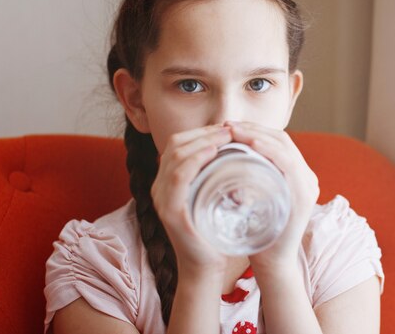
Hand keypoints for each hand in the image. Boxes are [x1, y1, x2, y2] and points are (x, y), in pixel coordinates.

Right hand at [150, 124, 232, 271]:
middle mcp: (158, 187)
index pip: (178, 144)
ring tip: (227, 135)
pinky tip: (214, 152)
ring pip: (177, 155)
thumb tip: (236, 153)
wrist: (205, 268)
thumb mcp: (211, 198)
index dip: (201, 132)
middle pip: (175, 144)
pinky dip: (196, 159)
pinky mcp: (170, 210)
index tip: (227, 128)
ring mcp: (161, 198)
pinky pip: (179, 176)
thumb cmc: (213, 233)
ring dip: (204, 140)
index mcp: (167, 182)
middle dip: (204, 132)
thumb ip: (214, 178)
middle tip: (230, 128)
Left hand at [226, 121, 319, 272]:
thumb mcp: (255, 198)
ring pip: (285, 147)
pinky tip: (251, 144)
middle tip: (227, 126)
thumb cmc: (258, 232)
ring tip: (233, 131)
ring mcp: (307, 185)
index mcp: (297, 175)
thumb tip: (226, 157)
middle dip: (253, 128)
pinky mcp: (303, 195)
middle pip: (282, 139)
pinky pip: (288, 164)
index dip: (254, 129)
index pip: (278, 141)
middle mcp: (307, 177)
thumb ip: (250, 179)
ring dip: (257, 134)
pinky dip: (269, 150)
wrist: (272, 263)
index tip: (229, 127)